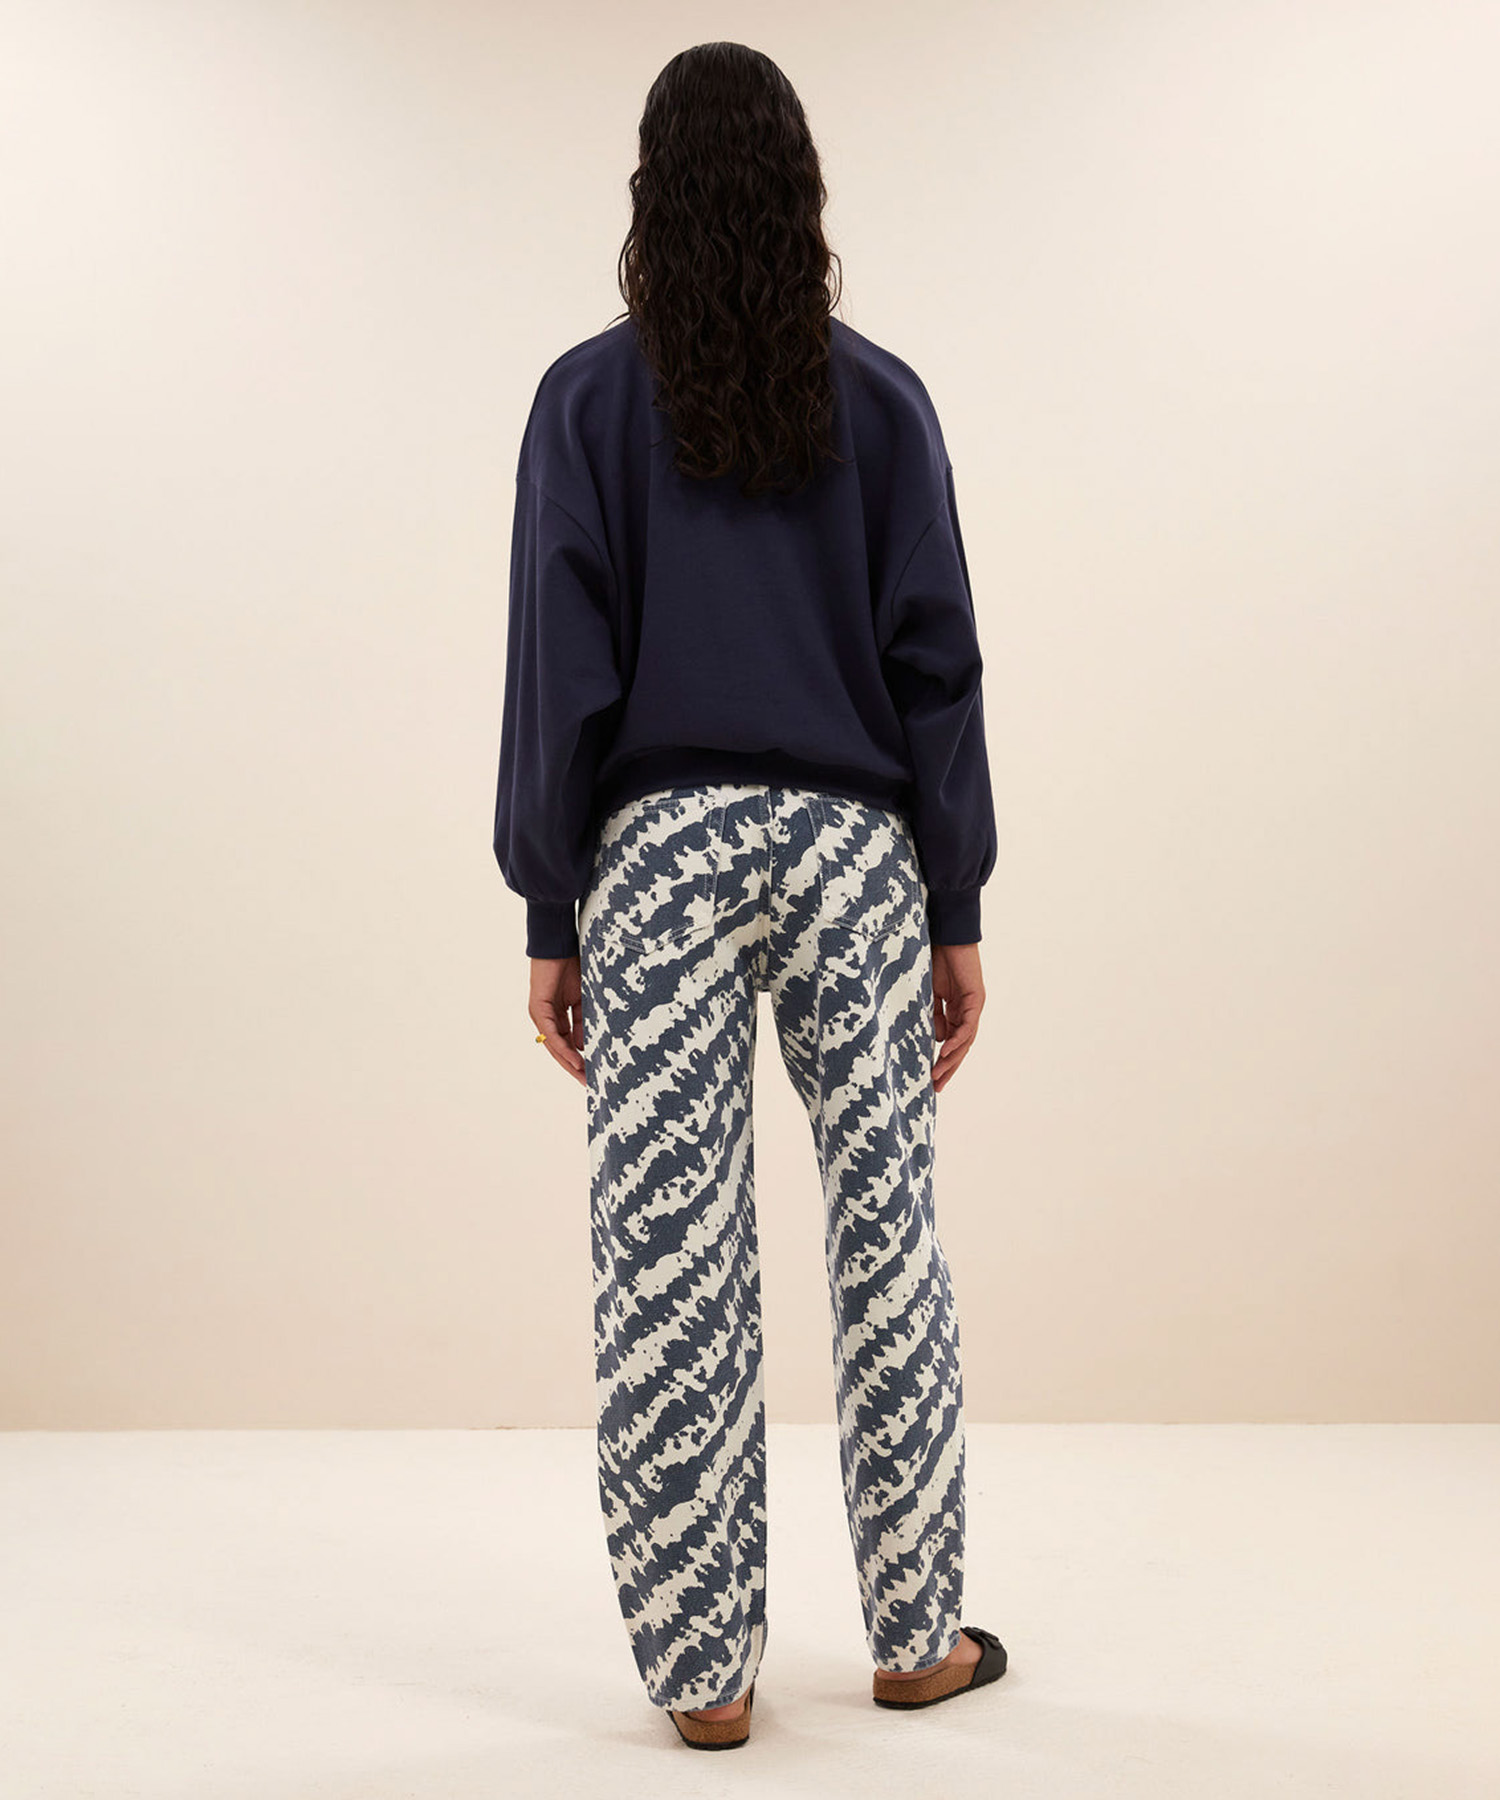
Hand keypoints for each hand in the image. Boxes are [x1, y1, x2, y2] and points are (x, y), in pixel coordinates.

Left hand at [529, 954, 585, 1085]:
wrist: (560, 944)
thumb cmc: (572, 966)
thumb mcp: (582, 998)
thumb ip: (582, 1021)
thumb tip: (584, 1045)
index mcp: (556, 1015)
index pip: (567, 1043)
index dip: (579, 1058)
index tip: (593, 1073)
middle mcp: (545, 1018)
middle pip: (559, 1049)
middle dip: (574, 1067)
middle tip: (588, 1084)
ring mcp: (540, 1015)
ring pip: (554, 1046)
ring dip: (569, 1063)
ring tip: (583, 1077)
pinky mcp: (539, 1009)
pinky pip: (552, 1034)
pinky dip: (564, 1048)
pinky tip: (576, 1059)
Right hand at [931, 941, 983, 1092]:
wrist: (945, 934)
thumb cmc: (934, 958)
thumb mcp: (929, 993)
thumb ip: (933, 1014)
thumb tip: (936, 1039)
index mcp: (955, 1010)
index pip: (951, 1041)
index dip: (942, 1060)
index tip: (930, 1078)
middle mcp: (967, 1011)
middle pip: (960, 1046)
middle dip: (948, 1067)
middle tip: (936, 1087)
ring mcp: (973, 1005)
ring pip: (965, 1040)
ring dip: (951, 1059)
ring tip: (938, 1074)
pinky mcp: (976, 998)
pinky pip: (967, 1025)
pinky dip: (957, 1040)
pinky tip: (945, 1052)